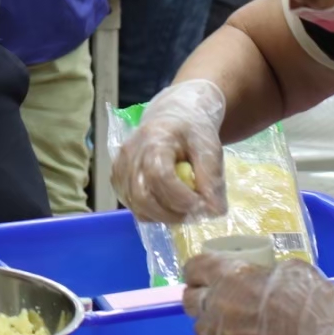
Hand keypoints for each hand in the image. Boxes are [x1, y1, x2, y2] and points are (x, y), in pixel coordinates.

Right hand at [109, 78, 227, 221]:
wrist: (172, 117)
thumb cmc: (192, 131)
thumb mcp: (209, 148)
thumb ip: (212, 179)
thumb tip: (215, 212)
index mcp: (154, 140)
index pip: (159, 176)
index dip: (181, 198)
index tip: (202, 206)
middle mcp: (131, 153)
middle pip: (142, 196)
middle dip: (171, 214)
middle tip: (194, 214)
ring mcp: (121, 166)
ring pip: (136, 205)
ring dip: (163, 217)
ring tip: (184, 210)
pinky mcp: (118, 178)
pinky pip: (132, 205)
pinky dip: (152, 214)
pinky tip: (169, 206)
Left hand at [183, 255, 333, 334]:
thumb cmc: (313, 299)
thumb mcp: (286, 270)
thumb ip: (259, 272)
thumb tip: (255, 276)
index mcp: (228, 276)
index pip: (194, 268)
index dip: (196, 270)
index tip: (201, 272)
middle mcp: (218, 306)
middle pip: (190, 300)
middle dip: (198, 296)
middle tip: (212, 295)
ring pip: (202, 328)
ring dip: (211, 321)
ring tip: (229, 319)